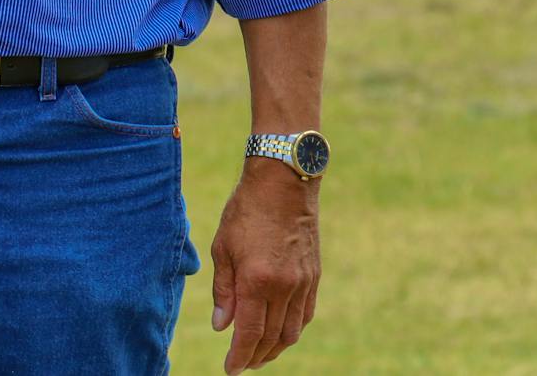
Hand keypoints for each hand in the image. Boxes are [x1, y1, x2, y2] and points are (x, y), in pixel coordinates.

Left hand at [210, 161, 320, 372]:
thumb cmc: (247, 209)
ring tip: (260, 352)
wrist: (285, 179)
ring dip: (276, 348)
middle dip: (255, 357)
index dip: (239, 357)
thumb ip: (224, 290)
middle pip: (272, 338)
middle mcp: (284, 285)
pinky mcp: (314, 274)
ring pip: (293, 331)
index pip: (249, 334)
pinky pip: (306, 313)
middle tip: (242, 364)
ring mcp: (303, 281)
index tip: (230, 370)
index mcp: (257, 280)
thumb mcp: (224, 248)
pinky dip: (293, 328)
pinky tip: (281, 330)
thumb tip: (222, 327)